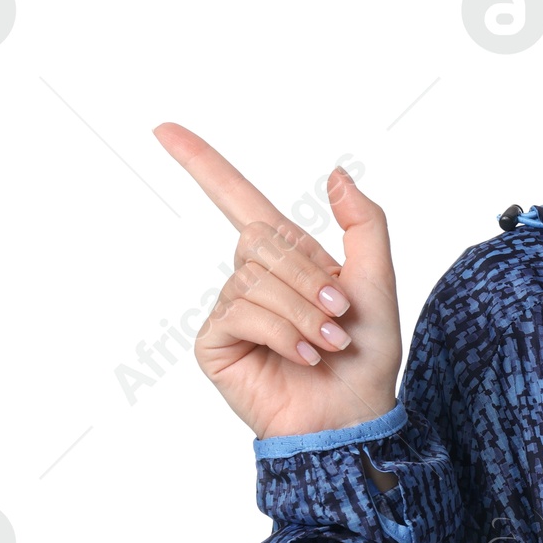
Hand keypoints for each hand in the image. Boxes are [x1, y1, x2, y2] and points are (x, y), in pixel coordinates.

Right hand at [152, 123, 401, 440]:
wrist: (354, 414)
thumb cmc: (368, 355)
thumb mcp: (378, 280)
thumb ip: (363, 223)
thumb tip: (334, 173)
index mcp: (289, 257)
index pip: (237, 198)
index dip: (202, 163)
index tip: (163, 127)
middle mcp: (254, 277)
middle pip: (262, 238)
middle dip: (309, 276)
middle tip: (339, 314)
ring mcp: (231, 308)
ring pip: (255, 278)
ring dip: (303, 311)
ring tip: (327, 342)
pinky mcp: (215, 341)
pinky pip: (241, 312)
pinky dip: (283, 332)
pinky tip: (303, 356)